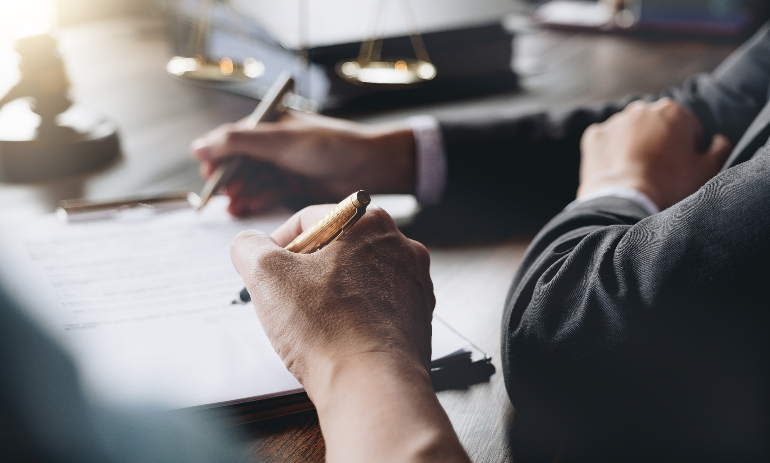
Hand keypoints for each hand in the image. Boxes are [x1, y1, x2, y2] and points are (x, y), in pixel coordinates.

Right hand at [192, 111, 415, 215]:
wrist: (369, 166)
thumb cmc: (329, 145)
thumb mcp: (278, 140)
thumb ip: (237, 142)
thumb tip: (197, 147)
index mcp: (270, 125)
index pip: (233, 140)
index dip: (218, 157)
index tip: (208, 175)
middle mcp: (275, 146)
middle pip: (240, 164)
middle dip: (230, 180)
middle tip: (224, 196)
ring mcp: (285, 167)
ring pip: (253, 182)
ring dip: (242, 193)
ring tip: (235, 206)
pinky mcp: (295, 188)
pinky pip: (268, 194)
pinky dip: (257, 200)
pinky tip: (248, 208)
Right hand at [230, 206, 467, 461]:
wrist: (372, 386)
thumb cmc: (327, 330)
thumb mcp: (266, 275)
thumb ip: (248, 247)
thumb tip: (249, 245)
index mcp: (369, 222)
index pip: (309, 220)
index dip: (278, 246)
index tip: (267, 272)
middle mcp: (400, 245)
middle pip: (336, 248)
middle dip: (306, 271)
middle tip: (286, 299)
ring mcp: (413, 282)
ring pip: (357, 277)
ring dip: (330, 293)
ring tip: (313, 322)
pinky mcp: (417, 315)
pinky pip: (375, 305)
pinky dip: (354, 315)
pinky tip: (338, 335)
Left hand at [578, 98, 732, 209]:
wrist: (624, 203)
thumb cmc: (669, 186)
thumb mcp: (707, 169)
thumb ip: (720, 148)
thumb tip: (718, 140)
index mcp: (673, 110)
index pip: (688, 129)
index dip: (688, 152)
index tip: (681, 170)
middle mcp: (641, 109)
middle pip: (657, 128)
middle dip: (659, 145)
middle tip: (658, 174)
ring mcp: (614, 121)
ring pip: (630, 134)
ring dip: (634, 147)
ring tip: (636, 175)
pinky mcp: (593, 137)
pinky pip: (605, 143)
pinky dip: (610, 155)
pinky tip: (617, 173)